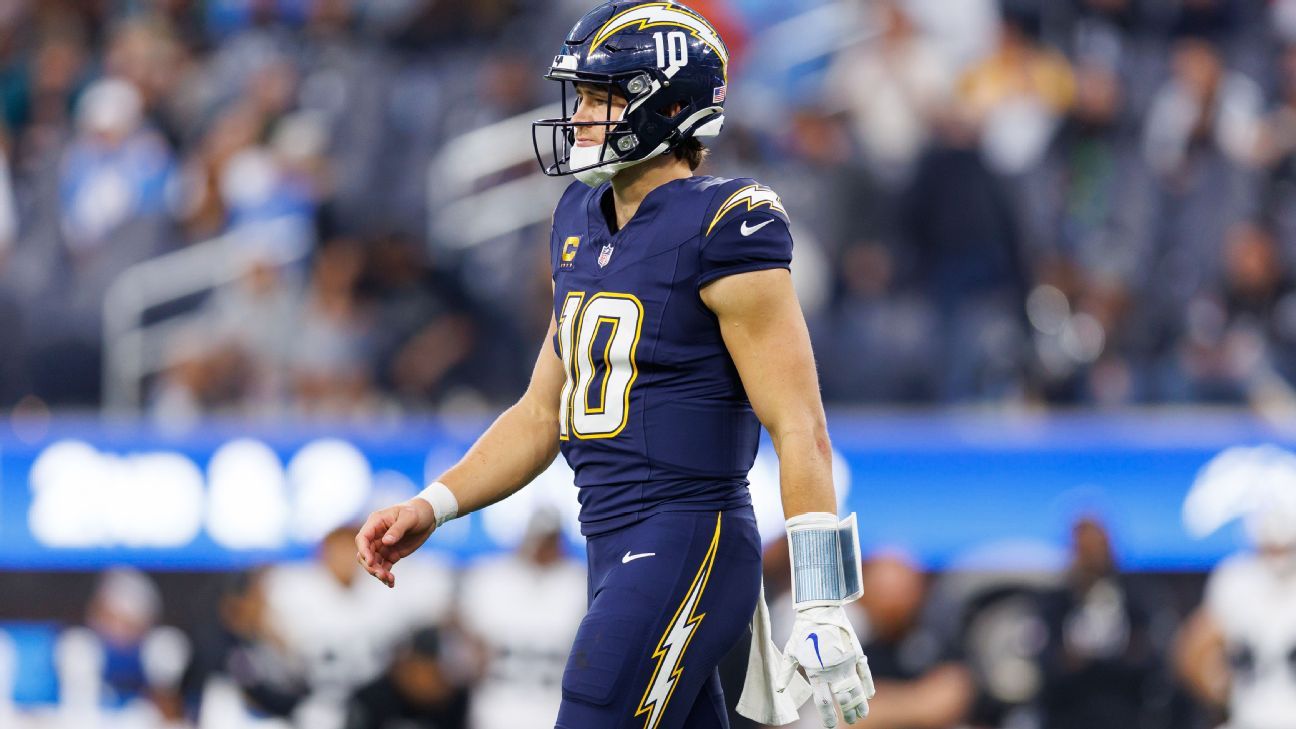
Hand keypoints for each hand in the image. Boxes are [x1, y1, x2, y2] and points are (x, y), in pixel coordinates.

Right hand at [354, 499, 435, 587]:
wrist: (428, 516)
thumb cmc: (417, 512)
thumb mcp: (409, 517)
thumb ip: (397, 529)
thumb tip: (386, 541)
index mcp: (376, 523)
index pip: (362, 538)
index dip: (363, 551)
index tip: (371, 562)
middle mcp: (376, 536)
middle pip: (365, 554)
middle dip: (371, 566)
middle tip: (382, 575)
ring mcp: (382, 546)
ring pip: (373, 563)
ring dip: (378, 573)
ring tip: (389, 580)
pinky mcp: (390, 554)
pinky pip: (384, 567)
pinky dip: (386, 576)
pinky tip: (391, 583)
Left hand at [778, 606, 874, 726]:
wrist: (820, 610)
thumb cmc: (802, 631)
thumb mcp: (791, 651)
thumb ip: (786, 673)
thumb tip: (779, 691)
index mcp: (817, 672)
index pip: (823, 701)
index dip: (828, 716)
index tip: (830, 725)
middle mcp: (834, 671)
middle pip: (843, 699)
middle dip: (848, 713)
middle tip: (850, 721)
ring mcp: (847, 663)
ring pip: (857, 690)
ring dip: (860, 704)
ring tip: (861, 714)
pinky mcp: (857, 653)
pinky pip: (865, 673)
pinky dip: (868, 685)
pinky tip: (870, 695)